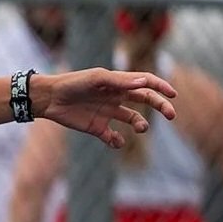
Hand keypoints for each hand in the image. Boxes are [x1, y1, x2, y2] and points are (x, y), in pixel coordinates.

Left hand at [34, 68, 177, 148]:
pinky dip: (118, 142)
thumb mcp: (96, 79)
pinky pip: (113, 137)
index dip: (161, 87)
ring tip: (141, 128)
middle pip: (145, 101)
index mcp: (117, 83)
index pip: (145, 83)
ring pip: (132, 119)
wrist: (49, 98)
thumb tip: (145, 83)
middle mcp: (115, 97)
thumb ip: (119, 81)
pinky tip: (115, 141)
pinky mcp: (97, 127)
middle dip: (160, 107)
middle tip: (171, 115)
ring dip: (141, 124)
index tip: (173, 95)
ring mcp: (107, 113)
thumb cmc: (72, 83)